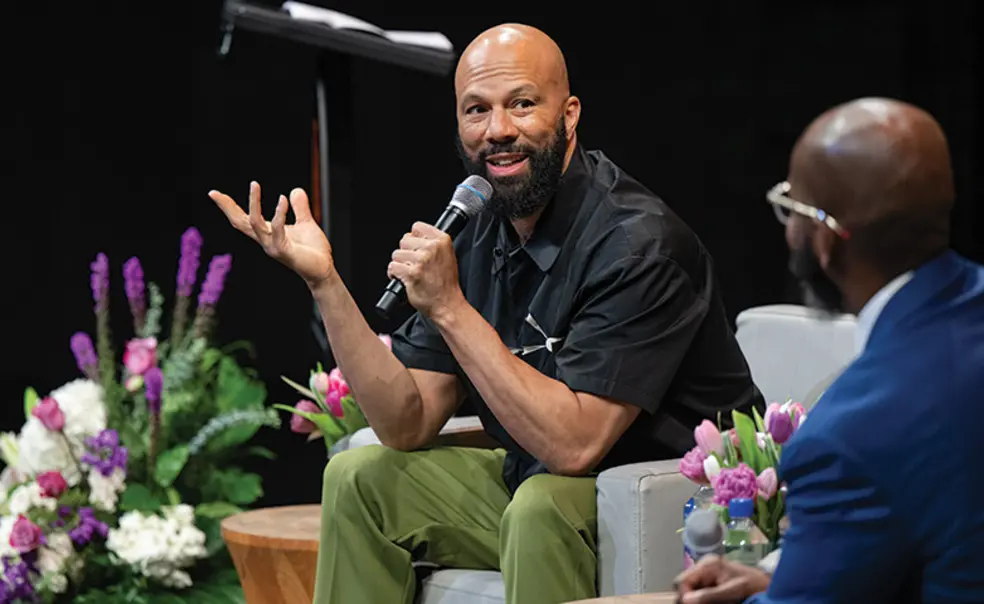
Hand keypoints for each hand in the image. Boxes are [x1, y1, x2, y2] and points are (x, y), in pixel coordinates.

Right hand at [209, 182, 334, 287]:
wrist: (323, 270)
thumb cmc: (313, 250)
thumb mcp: (306, 223)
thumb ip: (300, 208)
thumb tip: (295, 190)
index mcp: (267, 233)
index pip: (243, 219)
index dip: (228, 207)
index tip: (213, 193)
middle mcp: (265, 240)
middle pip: (240, 223)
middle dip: (227, 207)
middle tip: (213, 193)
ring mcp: (272, 246)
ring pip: (255, 223)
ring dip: (254, 203)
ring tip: (254, 184)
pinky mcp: (284, 251)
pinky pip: (277, 230)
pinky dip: (279, 214)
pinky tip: (283, 199)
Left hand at [387, 222, 463, 318]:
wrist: (447, 304)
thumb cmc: (446, 283)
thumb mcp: (447, 255)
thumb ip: (432, 243)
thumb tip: (412, 236)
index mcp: (442, 240)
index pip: (417, 227)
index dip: (413, 238)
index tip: (416, 248)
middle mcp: (432, 248)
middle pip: (404, 240)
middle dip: (406, 253)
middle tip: (414, 264)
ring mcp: (421, 260)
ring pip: (396, 254)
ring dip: (400, 265)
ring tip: (410, 273)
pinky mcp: (411, 273)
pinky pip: (392, 267)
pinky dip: (394, 275)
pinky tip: (404, 279)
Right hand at [675, 555, 770, 603]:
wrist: (767, 584)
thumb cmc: (752, 585)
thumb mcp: (732, 591)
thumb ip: (709, 595)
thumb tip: (685, 600)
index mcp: (707, 565)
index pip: (682, 580)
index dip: (683, 595)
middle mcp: (703, 567)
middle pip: (684, 586)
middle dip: (690, 599)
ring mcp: (707, 574)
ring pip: (691, 591)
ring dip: (696, 601)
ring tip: (713, 603)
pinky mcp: (711, 582)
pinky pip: (699, 593)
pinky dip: (702, 600)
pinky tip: (713, 602)